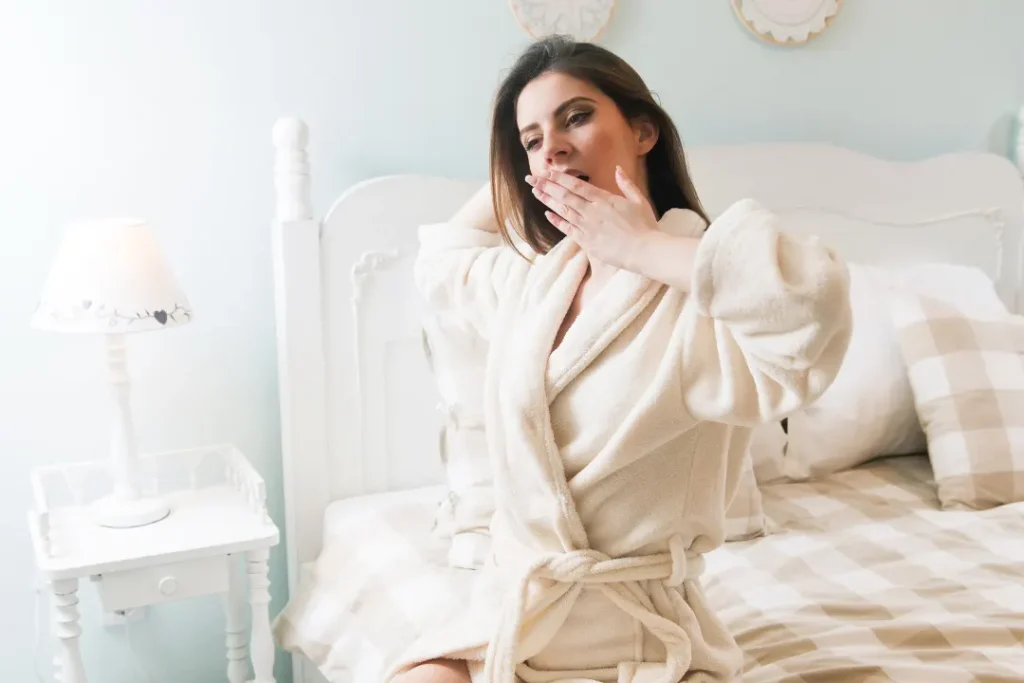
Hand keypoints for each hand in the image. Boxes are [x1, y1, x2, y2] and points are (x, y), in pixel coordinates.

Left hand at [526, 166, 659, 270]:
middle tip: (530, 178)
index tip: (546, 171)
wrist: (645, 251)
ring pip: (563, 210)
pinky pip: (567, 229)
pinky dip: (557, 221)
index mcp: (604, 198)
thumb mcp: (639, 200)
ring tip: (534, 192)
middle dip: (546, 185)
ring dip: (547, 200)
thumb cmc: (645, 226)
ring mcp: (588, 226)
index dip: (559, 177)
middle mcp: (592, 210)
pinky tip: (546, 214)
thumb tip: (617, 169)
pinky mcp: (587, 242)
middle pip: (564, 195)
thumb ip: (626, 183)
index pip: (576, 184)